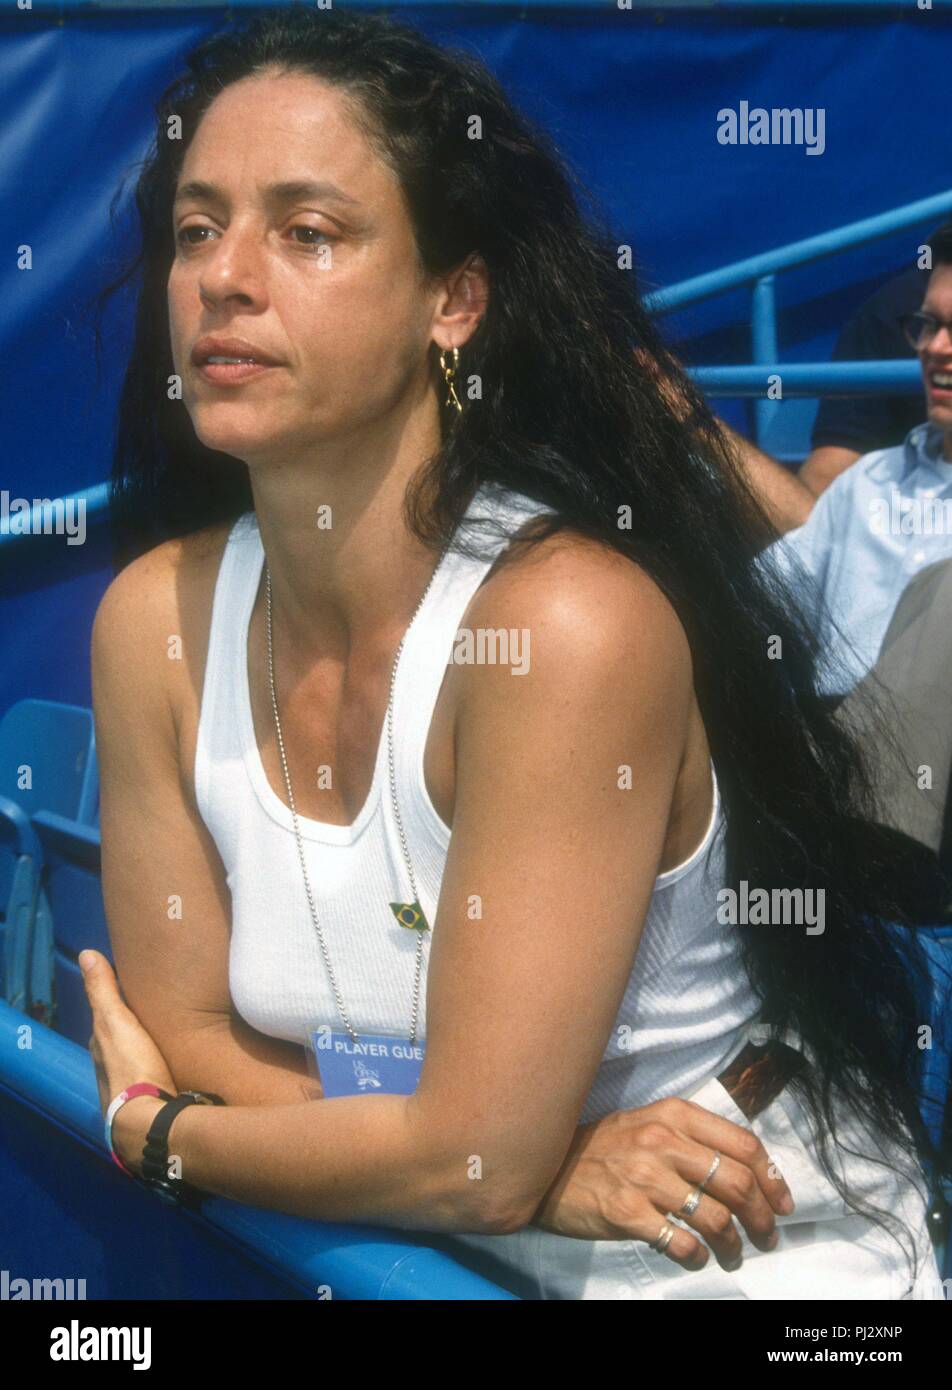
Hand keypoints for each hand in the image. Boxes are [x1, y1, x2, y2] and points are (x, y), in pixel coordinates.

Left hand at [80, 949, 177, 1172]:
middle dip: (133, 1030)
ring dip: (149, 1052)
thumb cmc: (131, 1066)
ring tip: (170, 1038)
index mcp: (102, 1048)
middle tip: (154, 1014)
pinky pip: (155, 1077)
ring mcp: (131, 1090)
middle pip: (122, 1043)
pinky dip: (162, 1068)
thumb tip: (85, 954)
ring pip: (138, 1062)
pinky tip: (177, 1065)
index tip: (132, 990)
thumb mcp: (115, 1021)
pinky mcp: (152, 1103)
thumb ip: (103, 990)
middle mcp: (111, 1071)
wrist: (149, 1121)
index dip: (115, 1004)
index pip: (105, 1020)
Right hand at [530, 1097, 794, 1271]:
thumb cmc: (605, 1147)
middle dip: (763, 1218)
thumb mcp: (649, 1123)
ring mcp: (644, 1177)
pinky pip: (680, 1242)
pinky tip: (697, 1259)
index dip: (773, 1178)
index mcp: (674, 1114)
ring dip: (734, 1245)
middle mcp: (662, 1140)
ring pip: (715, 1217)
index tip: (783, 1203)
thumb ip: (693, 1137)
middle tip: (766, 1238)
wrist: (547, 1167)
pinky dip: (698, 1257)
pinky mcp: (626, 1212)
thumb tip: (748, 1171)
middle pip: (738, 1183)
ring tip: (734, 1255)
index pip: (743, 1144)